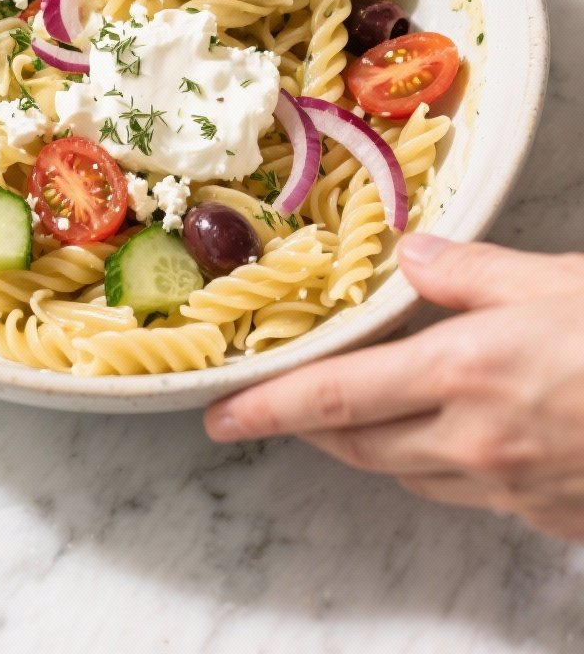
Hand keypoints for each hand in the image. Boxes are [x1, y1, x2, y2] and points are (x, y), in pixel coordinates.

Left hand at [205, 235, 583, 540]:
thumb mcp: (552, 277)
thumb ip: (469, 270)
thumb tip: (412, 256)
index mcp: (465, 371)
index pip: (337, 398)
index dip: (269, 409)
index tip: (221, 418)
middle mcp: (476, 441)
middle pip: (362, 446)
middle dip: (313, 428)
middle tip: (284, 407)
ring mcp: (513, 487)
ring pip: (412, 476)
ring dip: (377, 447)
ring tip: (368, 414)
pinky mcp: (549, 514)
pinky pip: (471, 496)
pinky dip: (445, 467)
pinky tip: (463, 436)